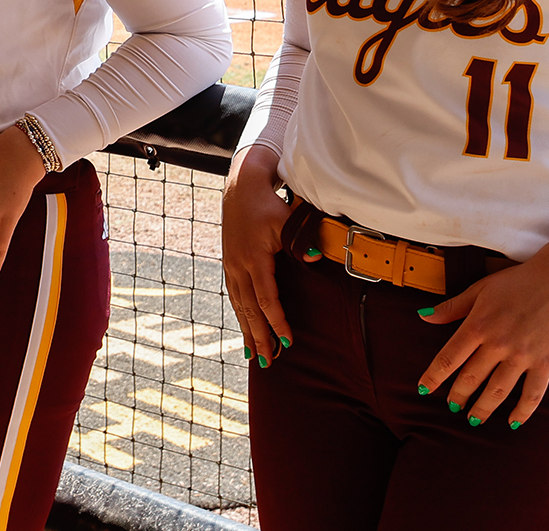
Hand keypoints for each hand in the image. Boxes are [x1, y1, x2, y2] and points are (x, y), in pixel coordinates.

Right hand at [222, 146, 294, 364]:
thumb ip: (301, 241)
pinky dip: (240, 314)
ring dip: (247, 330)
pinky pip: (234, 296)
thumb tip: (318, 258)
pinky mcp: (230, 263)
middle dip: (258, 336)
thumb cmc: (267, 203)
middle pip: (249, 309)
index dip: (277, 321)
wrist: (241, 187)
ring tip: (253, 354)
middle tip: (266, 362)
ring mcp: (231, 265)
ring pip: (239, 305)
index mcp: (253, 259)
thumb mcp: (286, 220)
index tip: (288, 341)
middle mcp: (238, 266)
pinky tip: (244, 326)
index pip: (266, 299)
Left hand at [414, 258, 548, 428]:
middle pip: (471, 378)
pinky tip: (512, 421)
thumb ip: (452, 307)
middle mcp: (498, 344)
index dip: (433, 377)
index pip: (448, 358)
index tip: (423, 389)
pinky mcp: (546, 362)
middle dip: (458, 396)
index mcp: (478, 325)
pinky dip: (522, 411)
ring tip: (473, 419)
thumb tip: (423, 316)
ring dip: (483, 408)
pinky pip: (532, 393)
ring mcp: (523, 355)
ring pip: (497, 391)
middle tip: (452, 406)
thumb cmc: (519, 281)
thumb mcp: (479, 289)